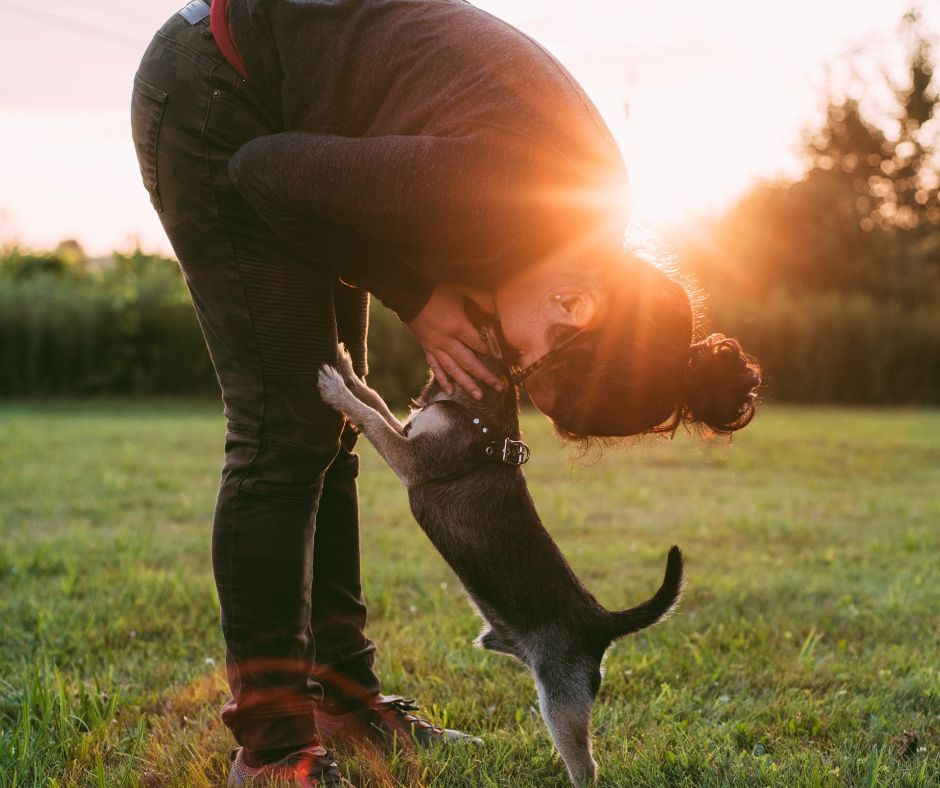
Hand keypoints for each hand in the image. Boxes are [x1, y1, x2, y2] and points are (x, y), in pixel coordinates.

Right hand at [406, 284, 503, 398]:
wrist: (408, 293)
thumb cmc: (437, 289)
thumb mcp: (461, 290)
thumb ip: (481, 300)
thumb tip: (499, 312)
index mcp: (457, 326)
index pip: (480, 345)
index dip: (495, 354)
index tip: (507, 362)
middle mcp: (446, 341)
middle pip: (469, 363)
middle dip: (486, 376)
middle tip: (500, 388)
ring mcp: (435, 347)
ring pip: (453, 370)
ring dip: (467, 384)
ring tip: (479, 396)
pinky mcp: (426, 348)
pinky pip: (435, 367)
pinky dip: (443, 380)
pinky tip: (451, 391)